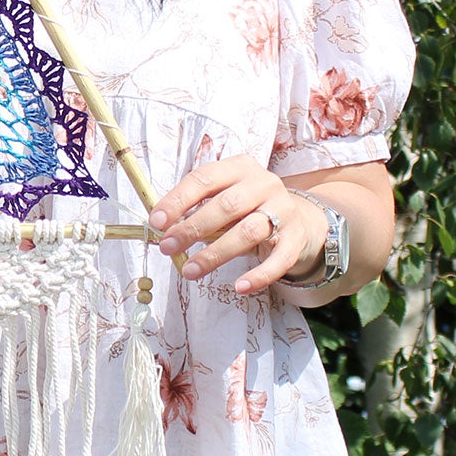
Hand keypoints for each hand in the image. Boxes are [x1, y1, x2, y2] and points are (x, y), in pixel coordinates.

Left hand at [148, 156, 325, 293]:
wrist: (299, 219)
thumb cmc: (248, 209)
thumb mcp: (224, 197)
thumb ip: (197, 207)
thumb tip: (161, 228)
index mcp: (240, 168)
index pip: (205, 178)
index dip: (178, 200)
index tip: (156, 222)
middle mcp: (264, 184)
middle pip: (226, 205)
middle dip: (193, 228)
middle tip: (167, 247)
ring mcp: (283, 210)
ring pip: (248, 232)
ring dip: (215, 254)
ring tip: (189, 271)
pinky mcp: (295, 238)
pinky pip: (278, 260)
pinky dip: (259, 275)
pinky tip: (239, 287)